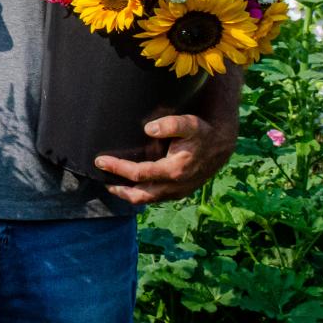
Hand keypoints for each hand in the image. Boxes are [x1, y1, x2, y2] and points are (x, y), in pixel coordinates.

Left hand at [95, 113, 235, 203]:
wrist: (222, 144)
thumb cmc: (202, 132)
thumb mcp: (189, 124)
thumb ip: (170, 124)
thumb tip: (149, 129)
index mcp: (174, 170)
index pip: (138, 174)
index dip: (117, 168)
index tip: (100, 161)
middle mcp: (175, 186)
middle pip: (140, 194)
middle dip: (119, 189)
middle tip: (101, 179)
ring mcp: (178, 191)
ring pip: (148, 199)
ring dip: (128, 194)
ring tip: (111, 185)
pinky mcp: (180, 192)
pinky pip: (156, 198)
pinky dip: (141, 194)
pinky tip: (131, 187)